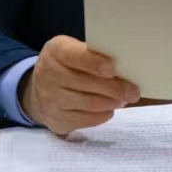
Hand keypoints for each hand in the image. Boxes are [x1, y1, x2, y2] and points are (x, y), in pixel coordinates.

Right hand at [20, 35, 140, 135]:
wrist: (37, 90)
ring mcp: (52, 99)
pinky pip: (86, 120)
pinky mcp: (58, 120)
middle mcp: (50, 74)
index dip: (95, 63)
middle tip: (133, 91)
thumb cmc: (65, 66)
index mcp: (56, 51)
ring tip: (124, 99)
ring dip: (112, 102)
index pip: (76, 56)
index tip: (113, 68)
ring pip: (89, 103)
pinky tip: (110, 108)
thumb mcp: (72, 51)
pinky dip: (103, 115)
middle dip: (114, 88)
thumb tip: (124, 67)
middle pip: (86, 83)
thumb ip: (92, 55)